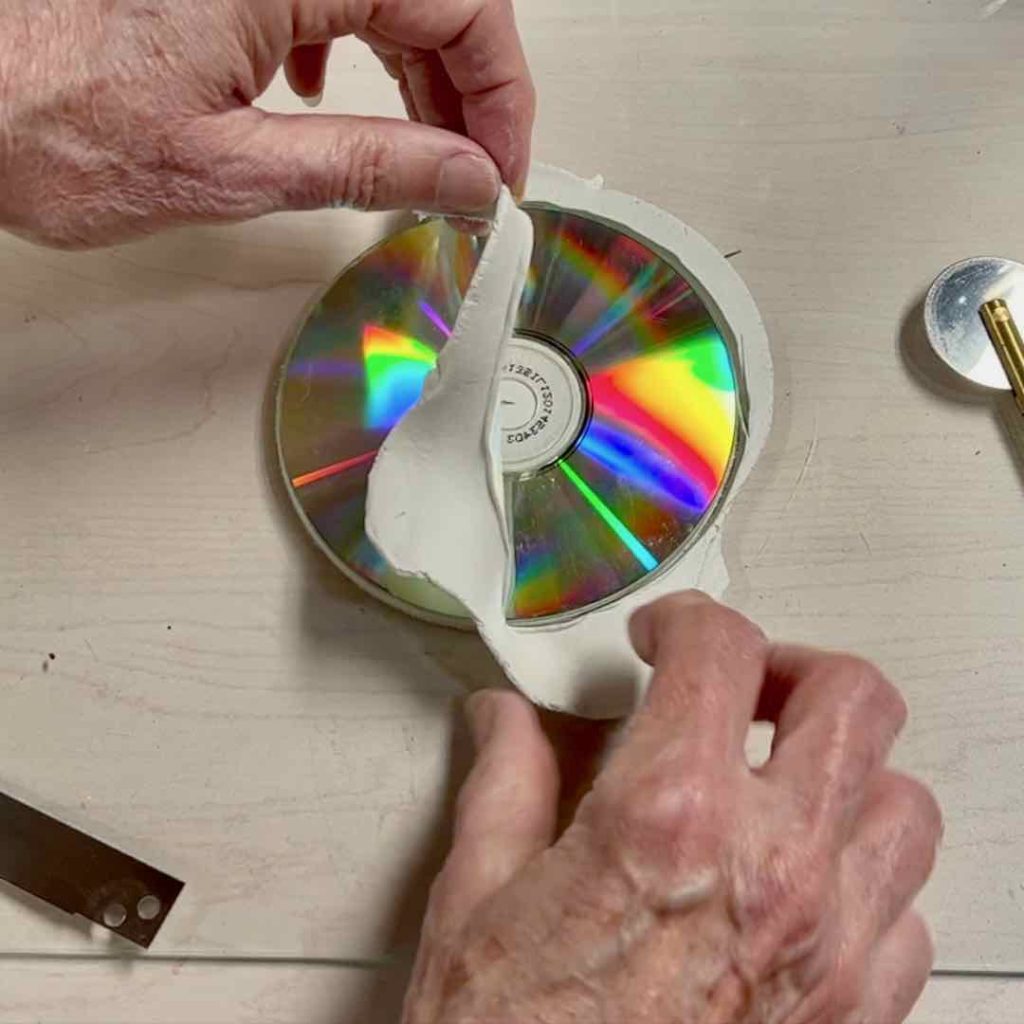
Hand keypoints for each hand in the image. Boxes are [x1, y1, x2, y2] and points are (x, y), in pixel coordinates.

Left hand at [0, 0, 532, 247]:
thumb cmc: (34, 117)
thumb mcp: (226, 167)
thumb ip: (367, 168)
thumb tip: (464, 177)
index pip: (461, 4)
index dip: (501, 94)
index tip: (501, 165)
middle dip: (467, 81)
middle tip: (472, 166)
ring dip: (413, 60)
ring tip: (417, 142)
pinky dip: (346, 34)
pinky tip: (322, 88)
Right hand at [405, 593, 940, 1022]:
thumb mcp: (475, 896)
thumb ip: (503, 781)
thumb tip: (503, 717)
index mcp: (668, 818)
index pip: (722, 650)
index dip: (687, 619)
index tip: (663, 637)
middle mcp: (773, 871)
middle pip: (855, 700)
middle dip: (795, 670)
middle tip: (743, 690)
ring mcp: (830, 949)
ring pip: (905, 803)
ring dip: (847, 774)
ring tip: (782, 785)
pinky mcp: (854, 1019)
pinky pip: (910, 916)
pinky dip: (868, 883)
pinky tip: (802, 891)